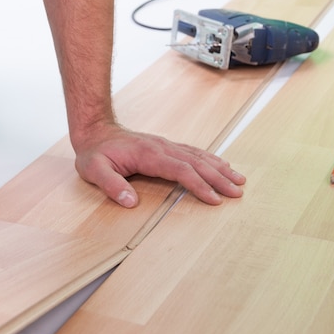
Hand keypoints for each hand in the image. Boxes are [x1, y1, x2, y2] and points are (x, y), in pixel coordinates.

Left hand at [73, 123, 245, 206]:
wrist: (94, 131)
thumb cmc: (94, 152)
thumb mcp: (94, 170)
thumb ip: (112, 185)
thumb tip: (131, 202)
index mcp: (148, 154)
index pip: (180, 170)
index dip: (198, 185)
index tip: (213, 199)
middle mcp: (161, 147)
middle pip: (196, 163)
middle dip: (218, 179)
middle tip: (237, 193)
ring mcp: (165, 145)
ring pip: (198, 156)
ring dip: (219, 168)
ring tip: (239, 180)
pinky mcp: (164, 146)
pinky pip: (192, 152)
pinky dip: (210, 159)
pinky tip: (221, 165)